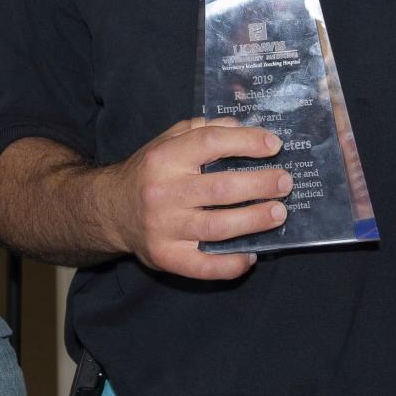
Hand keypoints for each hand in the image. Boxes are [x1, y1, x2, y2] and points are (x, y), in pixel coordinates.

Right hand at [105, 118, 289, 279]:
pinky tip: (251, 255)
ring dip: (254, 220)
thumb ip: (204, 131)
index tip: (274, 145)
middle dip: (260, 185)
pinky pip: (204, 266)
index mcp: (164, 158)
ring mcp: (164, 228)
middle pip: (220, 188)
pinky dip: (231, 264)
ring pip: (217, 227)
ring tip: (279, 213)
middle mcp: (163, 192)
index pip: (210, 144)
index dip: (246, 142)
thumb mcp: (168, 141)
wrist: (110, 210)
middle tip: (285, 182)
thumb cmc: (149, 173)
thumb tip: (246, 128)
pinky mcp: (166, 257)